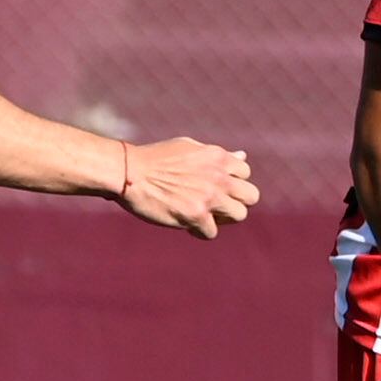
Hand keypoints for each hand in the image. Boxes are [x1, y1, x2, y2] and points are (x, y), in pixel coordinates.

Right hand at [118, 138, 258, 238]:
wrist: (128, 172)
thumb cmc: (155, 159)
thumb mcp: (189, 148)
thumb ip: (218, 155)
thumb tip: (243, 156)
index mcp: (218, 157)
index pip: (245, 173)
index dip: (232, 182)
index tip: (216, 186)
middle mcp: (218, 176)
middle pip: (251, 196)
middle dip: (236, 202)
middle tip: (216, 206)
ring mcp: (209, 196)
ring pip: (238, 216)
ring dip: (222, 219)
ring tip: (203, 215)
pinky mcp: (196, 215)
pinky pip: (212, 232)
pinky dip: (199, 231)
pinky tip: (185, 223)